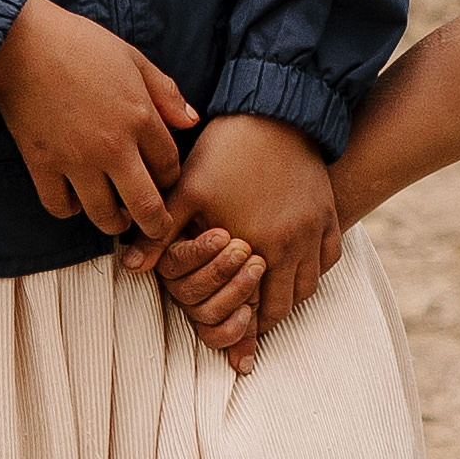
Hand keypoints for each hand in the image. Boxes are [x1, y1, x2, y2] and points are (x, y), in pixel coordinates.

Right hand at [0, 0, 200, 246]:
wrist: (21, 41)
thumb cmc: (81, 43)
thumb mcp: (134, 59)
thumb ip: (166, 93)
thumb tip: (191, 122)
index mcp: (140, 118)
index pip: (169, 168)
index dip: (171, 179)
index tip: (164, 180)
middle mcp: (112, 147)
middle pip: (145, 206)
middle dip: (156, 225)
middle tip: (156, 230)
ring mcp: (75, 160)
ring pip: (103, 215)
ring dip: (114, 222)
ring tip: (116, 217)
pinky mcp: (41, 164)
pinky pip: (60, 206)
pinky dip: (69, 209)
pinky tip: (75, 199)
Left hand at [167, 112, 342, 344]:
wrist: (274, 112)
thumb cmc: (225, 150)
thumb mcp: (186, 190)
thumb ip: (160, 233)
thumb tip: (129, 267)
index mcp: (257, 245)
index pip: (255, 309)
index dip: (244, 333)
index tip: (238, 347)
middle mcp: (291, 244)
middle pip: (285, 305)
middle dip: (266, 319)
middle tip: (250, 325)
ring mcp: (314, 228)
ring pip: (310, 286)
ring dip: (291, 297)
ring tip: (272, 300)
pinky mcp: (328, 211)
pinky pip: (330, 258)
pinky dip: (314, 270)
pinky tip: (298, 268)